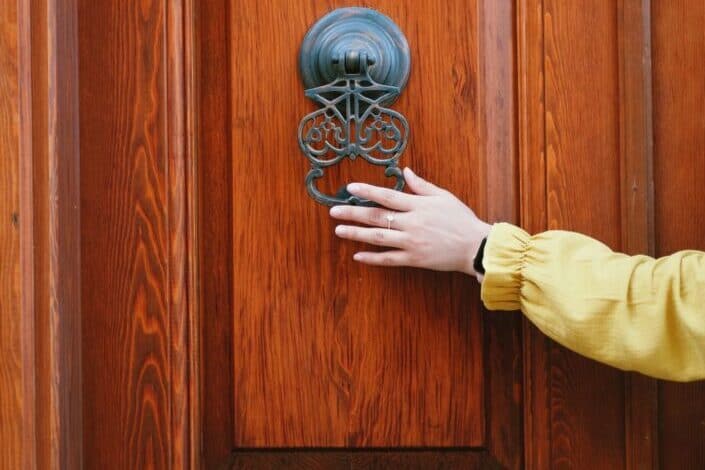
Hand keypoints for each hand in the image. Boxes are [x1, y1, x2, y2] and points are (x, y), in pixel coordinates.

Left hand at [330, 167, 490, 276]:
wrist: (475, 246)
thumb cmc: (461, 219)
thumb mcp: (443, 196)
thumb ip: (422, 185)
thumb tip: (405, 171)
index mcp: (418, 205)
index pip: (387, 195)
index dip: (367, 191)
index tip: (349, 188)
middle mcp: (411, 223)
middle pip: (376, 216)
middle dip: (353, 213)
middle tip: (333, 211)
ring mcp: (411, 242)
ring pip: (377, 237)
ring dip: (356, 233)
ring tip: (339, 230)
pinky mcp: (414, 259)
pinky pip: (388, 259)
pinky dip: (372, 258)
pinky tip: (357, 255)